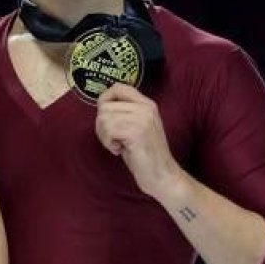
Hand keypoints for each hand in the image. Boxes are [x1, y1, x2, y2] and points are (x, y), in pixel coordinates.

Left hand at [95, 83, 180, 198]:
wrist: (163, 176)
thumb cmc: (146, 156)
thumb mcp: (136, 129)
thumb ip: (124, 115)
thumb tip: (102, 106)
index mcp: (147, 104)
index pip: (118, 87)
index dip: (104, 100)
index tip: (104, 118)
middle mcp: (146, 107)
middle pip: (105, 106)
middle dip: (101, 125)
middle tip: (112, 140)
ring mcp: (143, 118)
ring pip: (104, 118)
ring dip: (104, 136)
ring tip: (117, 146)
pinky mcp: (137, 132)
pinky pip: (108, 130)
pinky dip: (108, 143)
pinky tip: (119, 151)